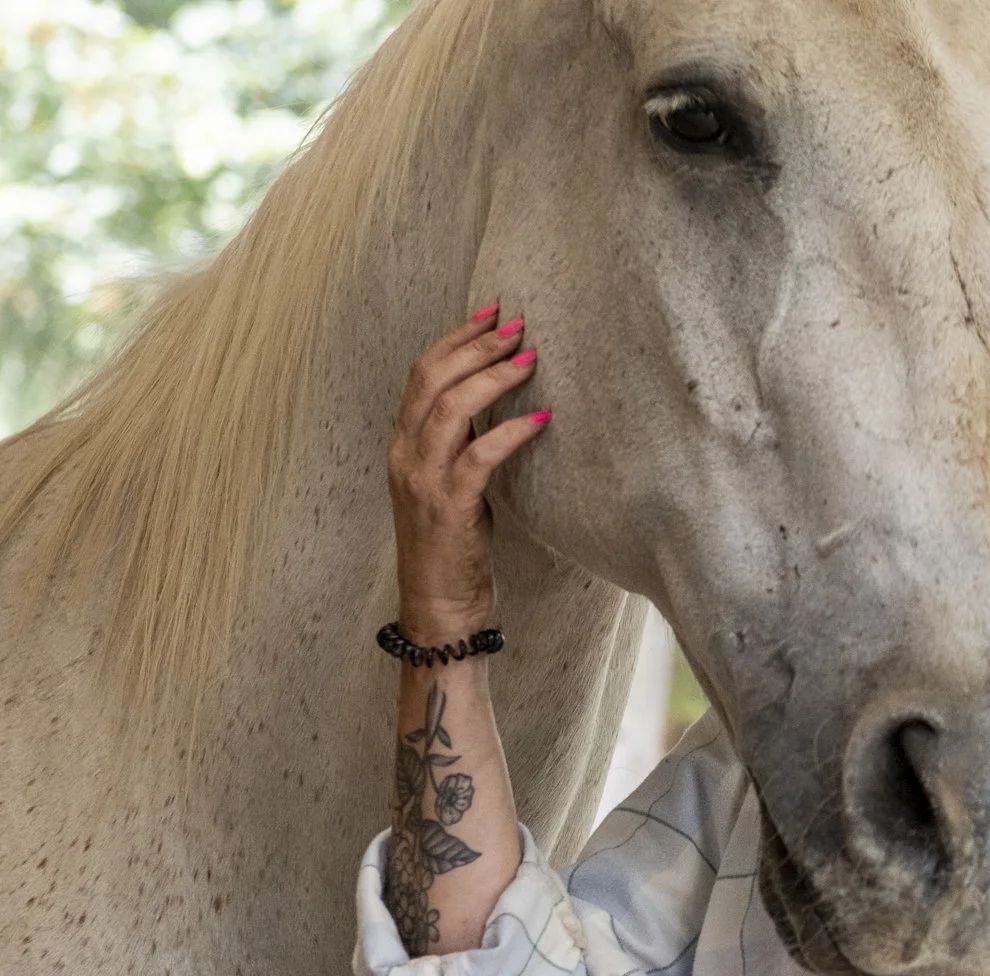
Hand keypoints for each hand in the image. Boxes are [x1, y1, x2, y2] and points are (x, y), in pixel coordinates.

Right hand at [387, 305, 549, 640]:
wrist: (438, 604)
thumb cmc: (454, 544)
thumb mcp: (453, 482)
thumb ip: (463, 443)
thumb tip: (500, 400)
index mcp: (403, 442)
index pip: (422, 372)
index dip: (456, 337)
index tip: (492, 311)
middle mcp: (405, 453)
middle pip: (432, 378)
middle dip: (476, 345)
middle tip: (518, 325)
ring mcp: (423, 480)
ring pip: (450, 409)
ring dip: (493, 377)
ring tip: (530, 358)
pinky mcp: (450, 508)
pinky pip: (479, 457)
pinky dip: (511, 432)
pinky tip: (542, 420)